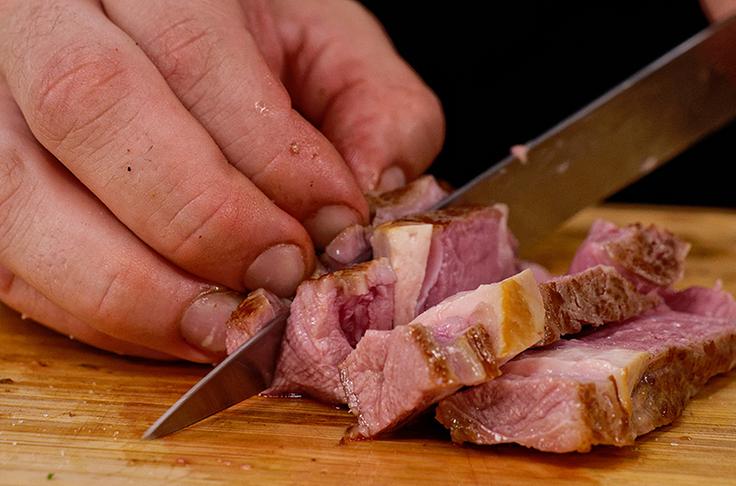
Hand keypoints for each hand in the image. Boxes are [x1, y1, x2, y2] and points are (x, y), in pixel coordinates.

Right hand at [0, 0, 443, 360]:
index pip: (195, 52)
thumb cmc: (250, 40)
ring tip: (225, 325)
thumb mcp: (329, 47)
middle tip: (280, 276)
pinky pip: (8, 257)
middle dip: (200, 216)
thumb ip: (377, 107)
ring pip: (22, 192)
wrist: (158, 27)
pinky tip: (172, 325)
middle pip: (92, 106)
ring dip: (133, 284)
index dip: (268, 155)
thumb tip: (378, 195)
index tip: (333, 224)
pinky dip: (91, 310)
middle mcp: (46, 17)